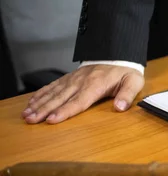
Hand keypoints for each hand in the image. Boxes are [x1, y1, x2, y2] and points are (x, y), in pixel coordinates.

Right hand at [21, 65, 144, 123]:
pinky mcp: (69, 78)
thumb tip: (120, 107)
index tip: (52, 119)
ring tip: (26, 114)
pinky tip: (31, 103)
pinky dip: (41, 94)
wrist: (119, 55)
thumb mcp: (133, 82)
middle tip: (31, 120)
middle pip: (60, 98)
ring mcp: (73, 79)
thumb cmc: (125, 72)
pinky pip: (52, 86)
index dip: (65, 111)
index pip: (78, 101)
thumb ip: (127, 95)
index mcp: (96, 85)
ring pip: (53, 93)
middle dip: (44, 110)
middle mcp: (81, 82)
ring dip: (38, 104)